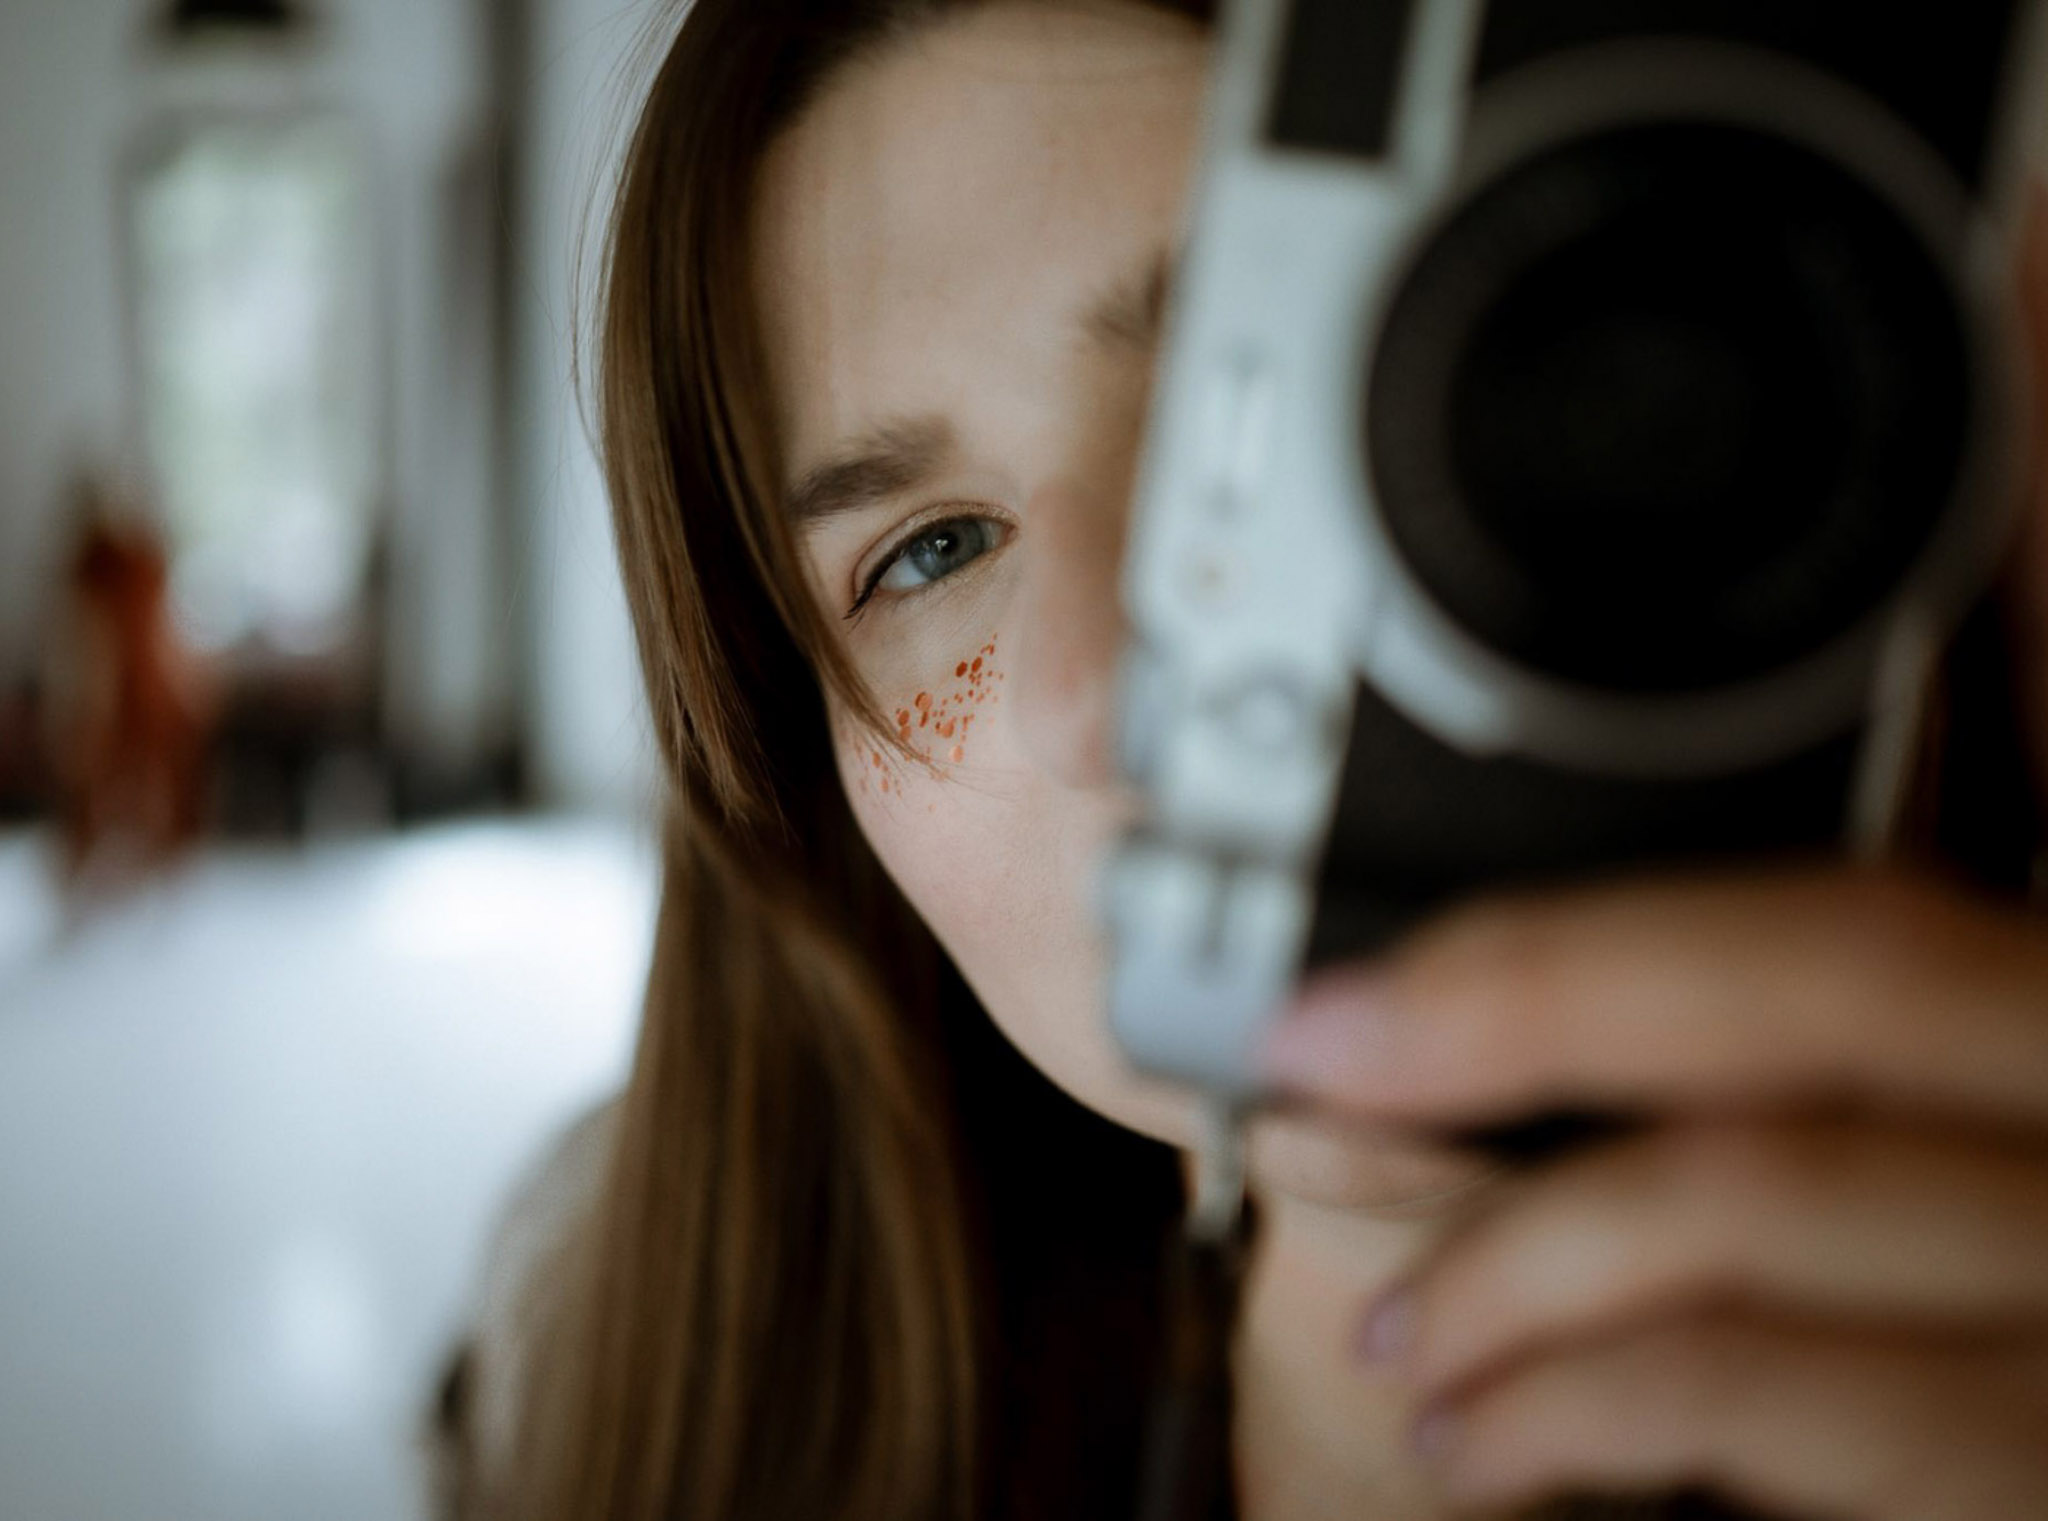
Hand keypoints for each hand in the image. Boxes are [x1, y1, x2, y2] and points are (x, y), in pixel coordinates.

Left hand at [1254, 185, 2047, 1520]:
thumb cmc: (2011, 1308)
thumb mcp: (1994, 1108)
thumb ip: (1882, 977)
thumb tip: (1688, 884)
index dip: (1992, 509)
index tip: (1867, 363)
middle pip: (1823, 961)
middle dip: (1518, 986)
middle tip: (1302, 1037)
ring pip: (1748, 1191)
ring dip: (1501, 1239)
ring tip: (1384, 1307)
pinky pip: (1756, 1404)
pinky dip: (1563, 1409)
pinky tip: (1470, 1432)